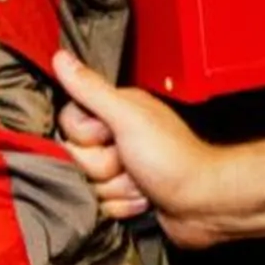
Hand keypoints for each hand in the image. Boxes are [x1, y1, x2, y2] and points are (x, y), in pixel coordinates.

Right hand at [54, 50, 220, 245]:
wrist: (202, 202)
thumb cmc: (174, 158)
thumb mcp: (127, 116)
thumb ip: (91, 89)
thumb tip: (62, 59)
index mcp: (117, 111)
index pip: (69, 123)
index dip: (85, 136)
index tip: (108, 136)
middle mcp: (118, 137)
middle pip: (76, 158)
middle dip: (102, 167)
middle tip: (129, 161)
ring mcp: (122, 168)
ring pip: (89, 184)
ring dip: (116, 188)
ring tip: (142, 181)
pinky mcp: (126, 194)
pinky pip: (103, 206)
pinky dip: (124, 205)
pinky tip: (144, 198)